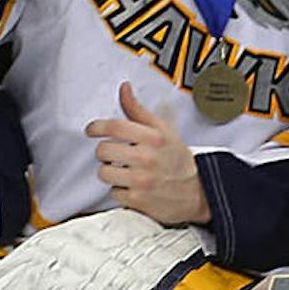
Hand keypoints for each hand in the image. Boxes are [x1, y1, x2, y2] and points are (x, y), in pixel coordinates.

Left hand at [87, 84, 210, 223]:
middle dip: (105, 152)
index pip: (114, 126)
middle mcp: (146, 158)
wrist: (197, 191)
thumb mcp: (163, 130)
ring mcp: (141, 180)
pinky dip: (120, 190)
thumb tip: (124, 89)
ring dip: (110, 171)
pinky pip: (113, 192)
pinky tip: (132, 185)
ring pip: (104, 172)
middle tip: (115, 153)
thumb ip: (138, 110)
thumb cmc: (177, 159)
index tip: (92, 130)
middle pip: (103, 150)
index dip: (97, 127)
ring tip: (124, 170)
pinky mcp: (138, 200)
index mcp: (153, 138)